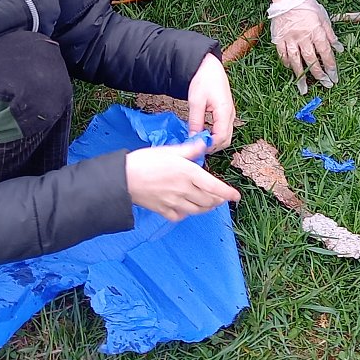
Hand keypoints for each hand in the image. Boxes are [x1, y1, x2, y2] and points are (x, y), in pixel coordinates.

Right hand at [124, 139, 240, 220]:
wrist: (123, 178)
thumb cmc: (145, 161)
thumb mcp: (169, 150)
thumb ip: (190, 149)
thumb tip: (204, 144)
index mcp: (188, 173)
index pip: (215, 187)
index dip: (228, 193)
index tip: (236, 196)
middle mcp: (184, 190)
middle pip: (209, 201)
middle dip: (218, 200)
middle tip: (221, 197)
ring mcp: (174, 202)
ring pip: (198, 210)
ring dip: (206, 207)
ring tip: (209, 202)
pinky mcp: (164, 211)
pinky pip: (181, 216)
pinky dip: (187, 213)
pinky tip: (187, 208)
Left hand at [186, 52, 235, 151]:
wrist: (209, 66)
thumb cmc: (204, 79)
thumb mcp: (196, 101)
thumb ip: (195, 121)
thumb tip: (193, 138)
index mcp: (225, 111)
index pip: (221, 137)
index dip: (209, 146)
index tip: (196, 147)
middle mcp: (230, 115)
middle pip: (226, 140)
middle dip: (212, 147)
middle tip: (196, 147)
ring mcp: (229, 114)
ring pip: (226, 136)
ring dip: (213, 142)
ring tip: (198, 141)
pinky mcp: (226, 113)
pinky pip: (223, 129)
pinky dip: (215, 135)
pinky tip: (203, 133)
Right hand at [267, 0, 341, 88]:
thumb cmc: (307, 7)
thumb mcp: (323, 18)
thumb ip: (331, 35)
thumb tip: (340, 49)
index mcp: (316, 31)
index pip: (325, 52)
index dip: (331, 66)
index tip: (334, 78)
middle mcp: (303, 37)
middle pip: (311, 60)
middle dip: (319, 74)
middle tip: (325, 85)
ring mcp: (290, 39)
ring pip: (296, 61)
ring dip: (301, 76)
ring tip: (304, 89)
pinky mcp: (279, 39)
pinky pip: (283, 55)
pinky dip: (287, 63)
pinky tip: (291, 70)